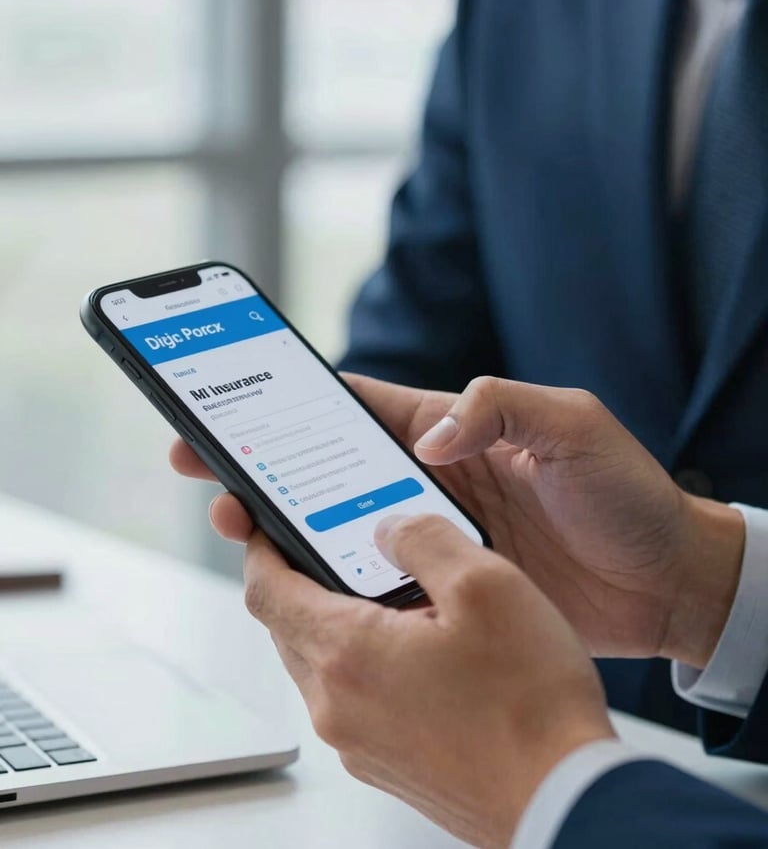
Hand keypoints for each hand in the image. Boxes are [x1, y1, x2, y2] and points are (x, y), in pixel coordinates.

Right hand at [170, 374, 744, 667]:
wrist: (664, 581)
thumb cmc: (627, 494)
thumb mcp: (573, 425)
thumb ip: (501, 407)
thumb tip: (432, 438)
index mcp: (451, 429)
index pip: (355, 406)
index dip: (291, 404)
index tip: (234, 405)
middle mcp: (430, 479)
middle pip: (328, 467)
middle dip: (264, 466)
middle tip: (208, 474)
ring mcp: (434, 534)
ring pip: (341, 526)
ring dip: (288, 527)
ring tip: (238, 530)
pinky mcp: (446, 584)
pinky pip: (376, 580)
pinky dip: (336, 583)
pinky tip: (301, 589)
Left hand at [241, 514, 613, 847]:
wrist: (566, 800)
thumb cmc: (531, 706)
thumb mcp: (486, 585)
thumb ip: (424, 539)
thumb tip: (389, 528)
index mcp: (348, 654)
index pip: (266, 590)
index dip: (259, 547)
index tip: (262, 524)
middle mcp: (339, 706)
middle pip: (289, 627)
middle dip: (303, 581)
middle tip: (336, 548)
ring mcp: (360, 742)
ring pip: (321, 663)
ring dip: (338, 622)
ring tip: (395, 596)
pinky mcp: (386, 763)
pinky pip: (352, 698)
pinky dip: (365, 662)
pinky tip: (420, 649)